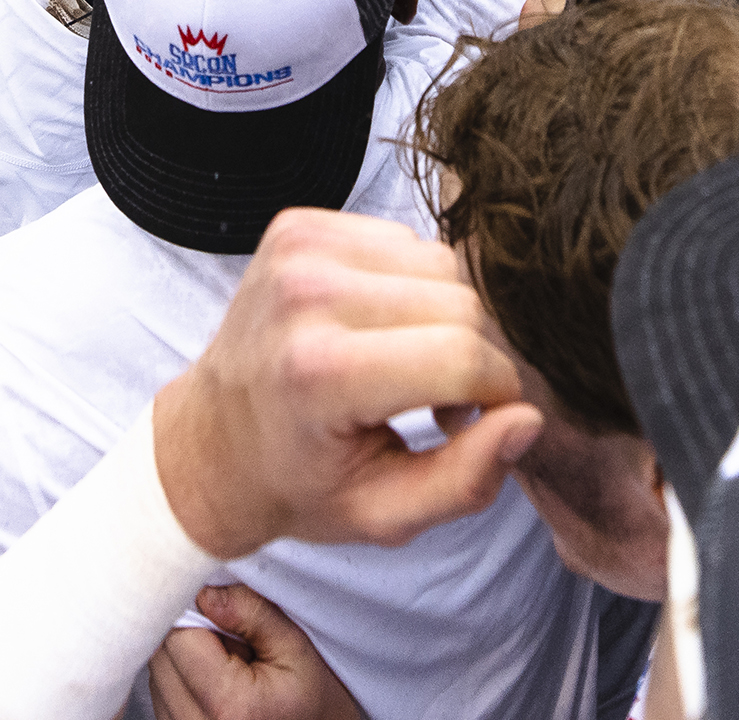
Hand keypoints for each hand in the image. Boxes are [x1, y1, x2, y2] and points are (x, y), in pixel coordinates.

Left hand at [149, 206, 536, 561]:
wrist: (209, 440)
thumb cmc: (297, 483)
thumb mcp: (383, 514)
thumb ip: (467, 480)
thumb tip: (528, 418)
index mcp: (320, 372)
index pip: (463, 357)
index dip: (496, 397)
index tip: (473, 425)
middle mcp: (306, 294)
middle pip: (462, 306)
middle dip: (474, 359)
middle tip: (438, 405)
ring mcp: (298, 249)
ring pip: (443, 265)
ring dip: (446, 319)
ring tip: (409, 368)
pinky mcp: (299, 225)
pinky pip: (406, 240)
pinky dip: (412, 287)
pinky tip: (382, 329)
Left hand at [149, 585, 371, 719]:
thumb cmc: (313, 699)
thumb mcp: (296, 648)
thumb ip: (251, 613)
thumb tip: (206, 592)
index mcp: (227, 706)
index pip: (177, 637)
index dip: (196, 612)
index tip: (225, 610)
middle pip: (159, 655)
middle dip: (187, 633)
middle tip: (231, 639)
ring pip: (155, 673)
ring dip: (182, 658)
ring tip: (227, 664)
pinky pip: (160, 694)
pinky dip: (181, 679)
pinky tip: (215, 683)